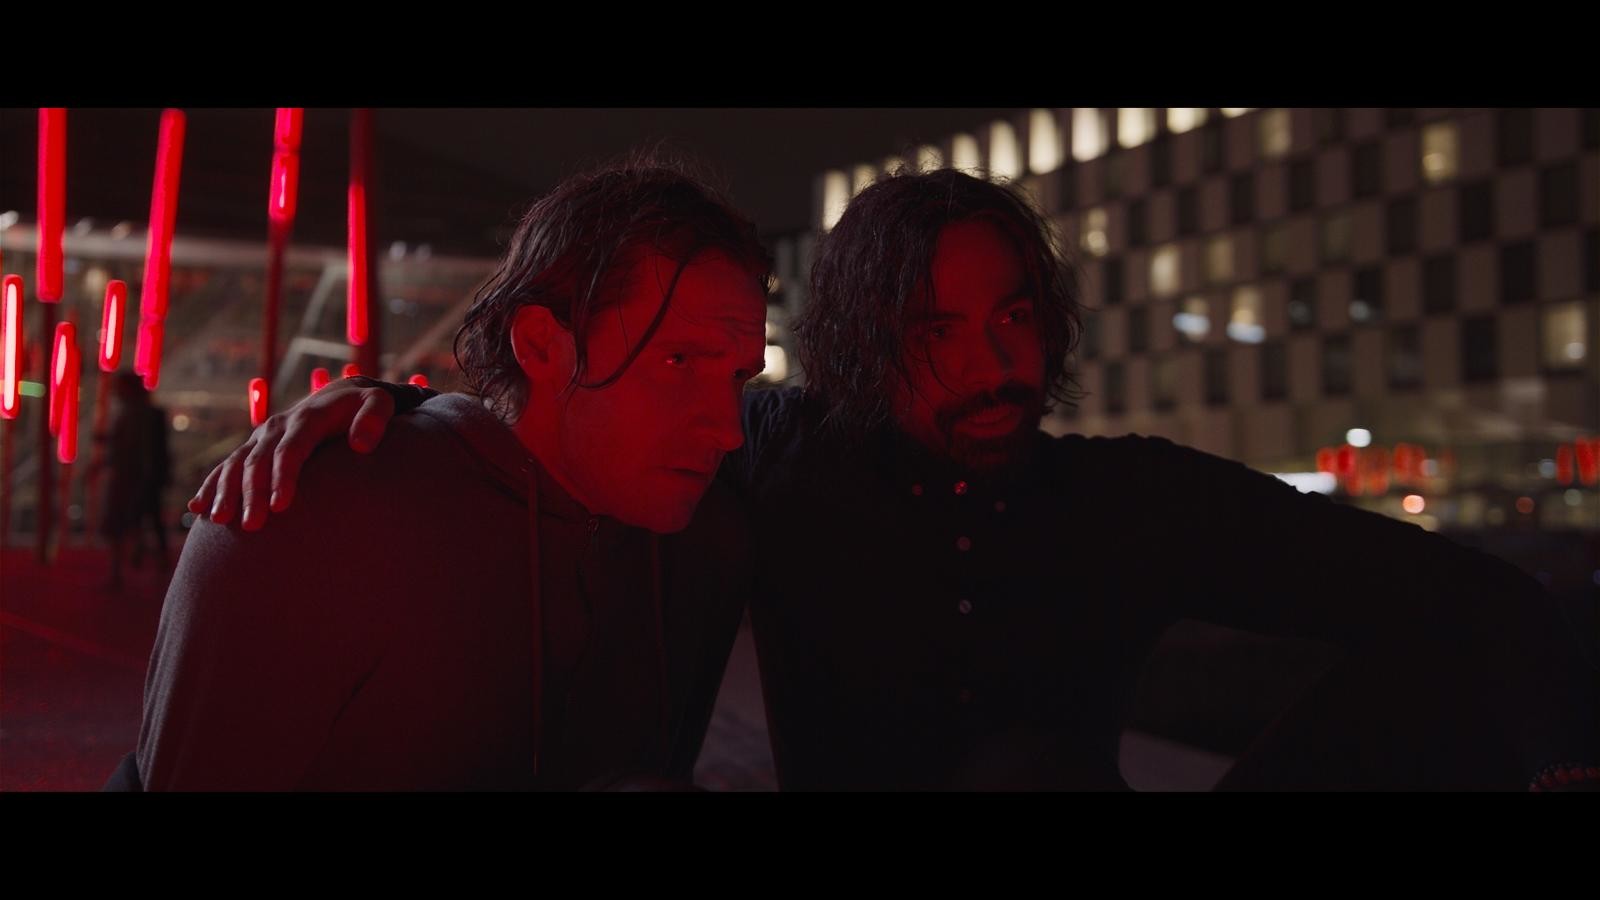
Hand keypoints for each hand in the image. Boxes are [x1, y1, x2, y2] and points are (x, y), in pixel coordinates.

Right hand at [188, 377, 397, 530]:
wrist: (338, 396)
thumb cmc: (362, 406)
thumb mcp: (378, 403)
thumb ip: (375, 418)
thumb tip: (362, 444)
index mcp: (307, 419)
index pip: (291, 450)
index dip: (284, 477)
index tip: (281, 505)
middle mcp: (278, 427)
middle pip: (259, 462)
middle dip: (252, 493)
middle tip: (252, 525)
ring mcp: (262, 437)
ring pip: (236, 465)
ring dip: (225, 492)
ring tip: (220, 521)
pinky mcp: (254, 447)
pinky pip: (226, 466)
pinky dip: (211, 486)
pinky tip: (198, 508)